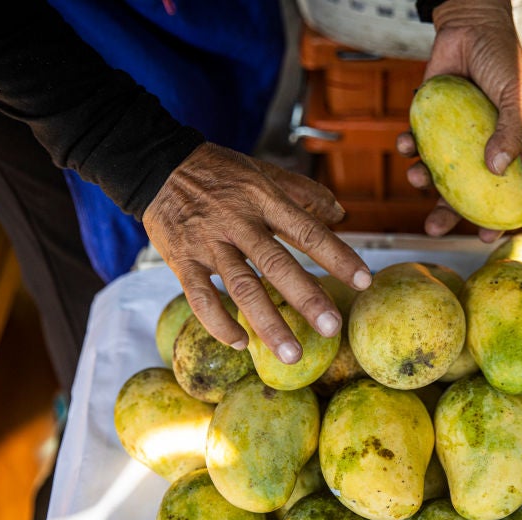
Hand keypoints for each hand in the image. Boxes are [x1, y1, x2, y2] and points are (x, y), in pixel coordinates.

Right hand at [143, 142, 371, 363]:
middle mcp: (239, 222)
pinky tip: (240, 343)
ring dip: (267, 323)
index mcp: (264, 199)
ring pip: (241, 287)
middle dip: (307, 298)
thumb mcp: (264, 173)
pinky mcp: (182, 259)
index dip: (338, 256)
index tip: (364, 281)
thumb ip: (304, 193)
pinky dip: (218, 323)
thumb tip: (341, 215)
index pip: (308, 231)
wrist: (157, 164)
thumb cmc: (221, 172)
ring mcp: (209, 243)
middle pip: (277, 264)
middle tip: (331, 328)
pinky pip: (200, 297)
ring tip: (291, 353)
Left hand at [396, 0, 521, 241]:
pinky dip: (407, 149)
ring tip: (415, 178)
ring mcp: (449, 138)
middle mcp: (475, 150)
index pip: (501, 194)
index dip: (493, 219)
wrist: (470, 26)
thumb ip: (510, 132)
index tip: (485, 239)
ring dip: (421, 182)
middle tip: (432, 228)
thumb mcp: (517, 98)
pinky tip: (405, 146)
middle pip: (459, 193)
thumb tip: (497, 169)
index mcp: (503, 150)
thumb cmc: (501, 62)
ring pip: (433, 174)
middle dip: (445, 214)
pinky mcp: (426, 122)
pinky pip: (414, 145)